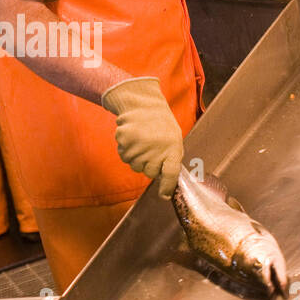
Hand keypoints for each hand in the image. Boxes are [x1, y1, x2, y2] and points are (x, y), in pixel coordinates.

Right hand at [101, 77, 183, 197]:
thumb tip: (167, 180)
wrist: (141, 103)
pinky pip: (125, 158)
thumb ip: (171, 158)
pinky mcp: (124, 142)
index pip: (170, 173)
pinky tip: (133, 140)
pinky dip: (128, 152)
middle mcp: (156, 148)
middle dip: (151, 167)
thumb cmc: (160, 123)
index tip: (164, 195)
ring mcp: (139, 146)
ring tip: (142, 143)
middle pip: (150, 173)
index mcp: (172, 147)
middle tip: (152, 151)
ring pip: (136, 167)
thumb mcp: (174, 138)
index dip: (167, 186)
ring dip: (138, 159)